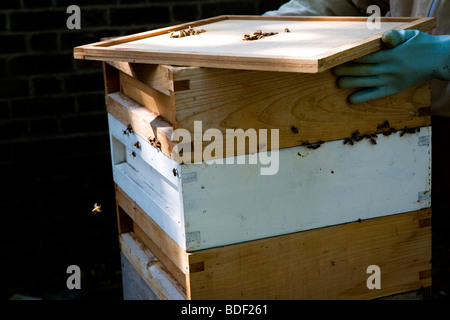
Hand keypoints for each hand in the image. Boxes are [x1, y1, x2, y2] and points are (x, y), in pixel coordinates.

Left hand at [333, 29, 449, 103]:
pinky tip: (351, 99)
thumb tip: (384, 38)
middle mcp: (390, 68)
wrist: (437, 60)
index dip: (352, 58)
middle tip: (333, 70)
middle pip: (363, 70)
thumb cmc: (420, 45)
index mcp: (391, 54)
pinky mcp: (394, 89)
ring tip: (338, 82)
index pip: (367, 56)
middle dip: (347, 70)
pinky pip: (376, 95)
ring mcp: (391, 80)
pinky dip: (363, 97)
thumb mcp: (410, 35)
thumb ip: (395, 36)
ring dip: (351, 83)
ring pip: (367, 82)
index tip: (340, 58)